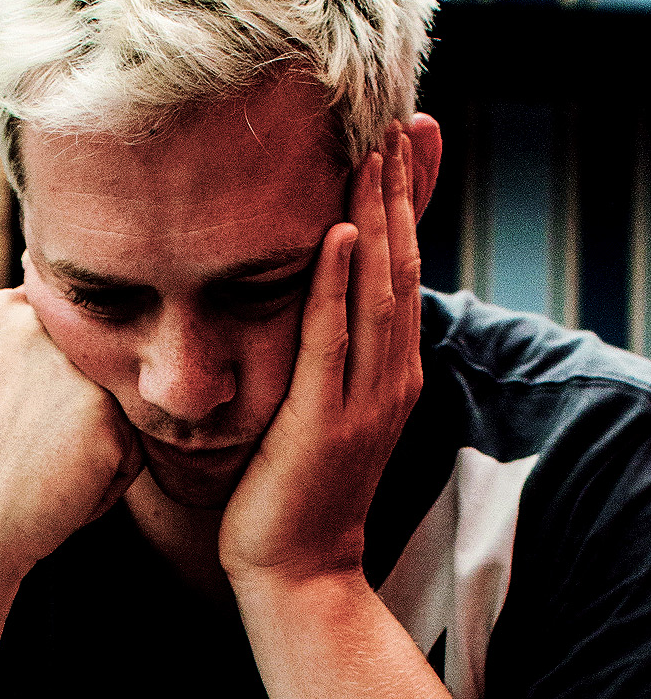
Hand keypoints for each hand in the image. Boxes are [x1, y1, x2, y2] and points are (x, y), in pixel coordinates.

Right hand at [0, 288, 143, 575]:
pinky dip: (109, 477)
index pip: (70, 334)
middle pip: (100, 368)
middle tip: (38, 449)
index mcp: (4, 309)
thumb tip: (38, 311)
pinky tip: (67, 487)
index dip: (62, 382)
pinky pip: (133, 448)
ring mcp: (77, 366)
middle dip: (83, 410)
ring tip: (49, 467)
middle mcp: (41, 325)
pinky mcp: (107, 413)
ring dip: (99, 443)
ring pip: (120, 407)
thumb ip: (8, 338)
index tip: (33, 420)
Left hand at [218, 125, 422, 586]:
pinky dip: (335, 283)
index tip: (396, 145)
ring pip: (378, 292)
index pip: (401, 272)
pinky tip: (336, 232)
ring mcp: (363, 402)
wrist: (297, 575)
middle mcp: (389, 380)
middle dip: (399, 194)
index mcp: (390, 374)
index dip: (404, 207)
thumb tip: (306, 311)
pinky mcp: (324, 423)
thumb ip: (322, 361)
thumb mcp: (316, 413)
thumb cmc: (292, 497)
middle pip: (400, 268)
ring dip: (375, 218)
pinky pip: (332, 339)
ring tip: (372, 153)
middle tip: (395, 123)